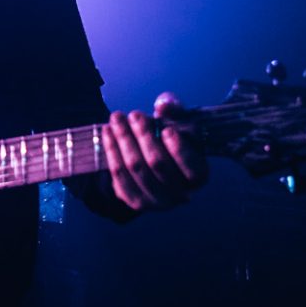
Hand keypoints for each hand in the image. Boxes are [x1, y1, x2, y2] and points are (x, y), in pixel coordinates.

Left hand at [101, 92, 206, 211]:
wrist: (153, 160)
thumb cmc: (170, 139)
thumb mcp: (178, 122)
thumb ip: (175, 111)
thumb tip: (164, 104)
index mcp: (198, 176)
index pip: (191, 168)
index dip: (178, 150)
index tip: (166, 130)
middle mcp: (180, 194)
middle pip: (157, 163)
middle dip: (144, 135)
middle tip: (134, 114)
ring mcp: (156, 202)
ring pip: (135, 167)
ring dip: (123, 139)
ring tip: (117, 118)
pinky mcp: (135, 201)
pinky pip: (118, 175)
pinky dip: (111, 151)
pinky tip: (107, 131)